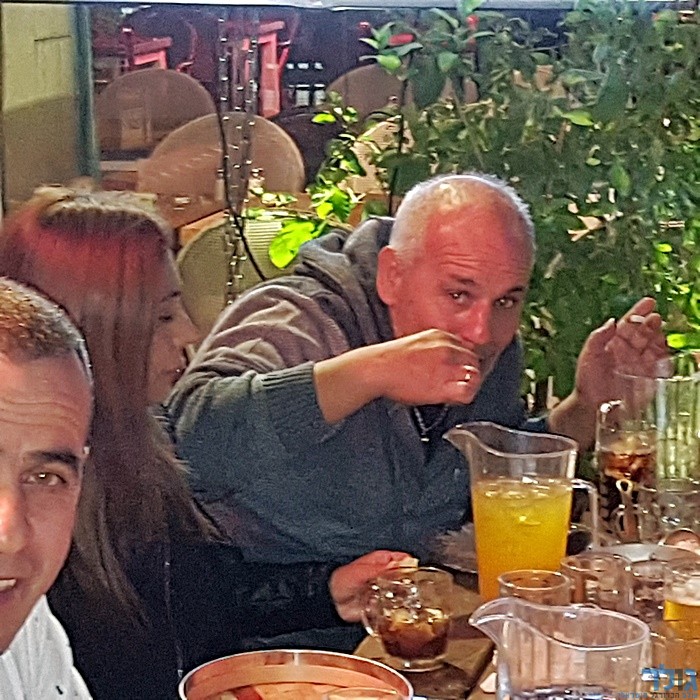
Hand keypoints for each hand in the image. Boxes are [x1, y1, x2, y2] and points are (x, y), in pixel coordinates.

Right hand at [315, 329, 480, 423]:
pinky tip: (454, 396)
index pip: (466, 347)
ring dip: (470, 383)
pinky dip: (466, 395)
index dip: (464, 361)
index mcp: (440, 336)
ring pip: (475, 375)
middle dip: (469, 372)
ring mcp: (446, 366)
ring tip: (457, 390)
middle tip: (459, 382)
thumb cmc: (389, 359)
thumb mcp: (416, 342)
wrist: (376, 369)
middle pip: (474, 360)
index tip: (459, 369)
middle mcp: (447, 348)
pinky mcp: (442, 385)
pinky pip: (468, 391)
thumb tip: (441, 359)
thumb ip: (433, 347)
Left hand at [329, 550, 412, 621]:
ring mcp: (386, 589)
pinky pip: (396, 605)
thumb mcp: (361, 571)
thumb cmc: (342, 580)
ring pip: (404, 591)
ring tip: (409, 601)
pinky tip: (401, 610)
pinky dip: (400, 608)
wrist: (333, 602)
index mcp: (381, 560)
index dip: (411, 565)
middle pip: (406, 576)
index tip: (416, 573)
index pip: (403, 559)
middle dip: (412, 582)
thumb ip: (380, 568)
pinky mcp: (384, 603)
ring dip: (407, 596)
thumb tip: (399, 563)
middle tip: (414, 589)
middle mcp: (386, 574)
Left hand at [575, 297, 668, 410]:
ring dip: (658, 338)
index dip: (639, 312)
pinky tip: (664, 351)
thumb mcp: (588, 356)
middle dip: (650, 324)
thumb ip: (598, 337)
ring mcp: (640, 363)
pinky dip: (664, 357)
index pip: (629, 323)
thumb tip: (612, 321)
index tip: (649, 302)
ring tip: (659, 333)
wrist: (592, 405)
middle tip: (655, 317)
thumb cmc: (587, 380)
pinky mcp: (648, 377)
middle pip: (644, 333)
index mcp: (615, 342)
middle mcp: (630, 350)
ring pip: (654, 346)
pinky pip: (660, 364)